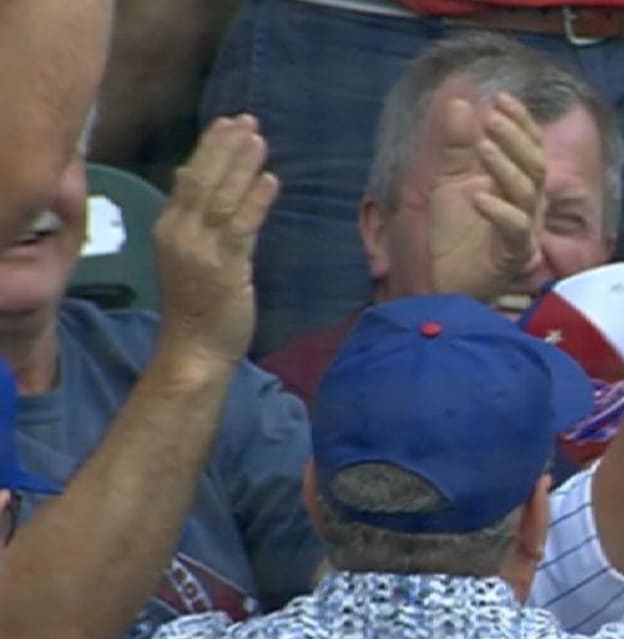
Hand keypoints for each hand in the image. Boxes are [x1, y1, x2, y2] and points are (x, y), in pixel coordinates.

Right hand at [153, 115, 278, 367]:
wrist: (194, 350)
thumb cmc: (197, 305)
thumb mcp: (189, 255)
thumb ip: (197, 221)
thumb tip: (201, 183)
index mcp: (168, 228)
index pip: (187, 178)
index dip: (208, 148)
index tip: (227, 123)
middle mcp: (179, 234)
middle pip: (202, 180)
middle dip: (225, 147)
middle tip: (247, 120)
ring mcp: (200, 250)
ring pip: (221, 197)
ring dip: (241, 165)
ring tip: (259, 139)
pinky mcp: (225, 268)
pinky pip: (241, 226)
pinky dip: (255, 200)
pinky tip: (270, 180)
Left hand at [428, 94, 543, 302]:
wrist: (439, 283)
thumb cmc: (449, 235)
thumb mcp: (444, 179)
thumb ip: (453, 144)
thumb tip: (461, 102)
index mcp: (515, 184)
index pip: (529, 146)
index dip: (520, 122)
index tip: (501, 99)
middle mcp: (526, 205)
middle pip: (534, 165)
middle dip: (516, 138)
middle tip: (492, 118)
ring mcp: (523, 230)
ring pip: (527, 192)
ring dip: (506, 167)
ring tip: (481, 147)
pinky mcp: (513, 255)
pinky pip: (515, 229)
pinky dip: (499, 211)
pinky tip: (477, 197)